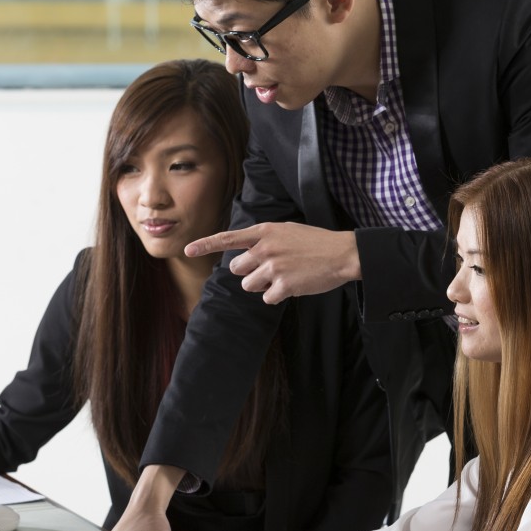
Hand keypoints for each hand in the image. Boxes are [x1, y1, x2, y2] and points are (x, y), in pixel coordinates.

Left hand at [186, 223, 360, 304]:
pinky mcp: (283, 286)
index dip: (205, 245)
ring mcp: (273, 267)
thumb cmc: (315, 242)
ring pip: (249, 285)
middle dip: (249, 272)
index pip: (228, 238)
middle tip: (270, 268)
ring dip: (262, 285)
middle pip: (236, 268)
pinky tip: (294, 284)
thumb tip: (243, 258)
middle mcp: (265, 248)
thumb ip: (263, 240)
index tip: (187, 250)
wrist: (342, 253)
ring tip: (284, 276)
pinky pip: (267, 298)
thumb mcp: (286, 231)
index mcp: (265, 232)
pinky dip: (278, 295)